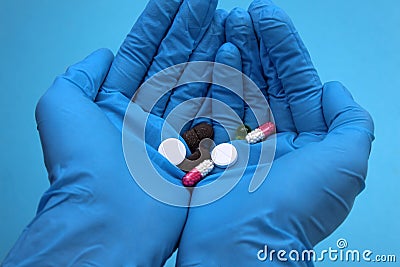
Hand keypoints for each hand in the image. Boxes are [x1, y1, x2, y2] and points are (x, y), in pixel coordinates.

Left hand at [2, 0, 223, 264]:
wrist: (109, 217)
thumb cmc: (82, 165)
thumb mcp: (61, 106)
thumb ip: (80, 76)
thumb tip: (101, 55)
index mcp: (115, 103)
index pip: (142, 51)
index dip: (160, 22)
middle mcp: (145, 114)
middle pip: (173, 60)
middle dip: (190, 28)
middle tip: (206, 1)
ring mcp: (173, 131)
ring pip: (196, 79)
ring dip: (210, 48)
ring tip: (225, 19)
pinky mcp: (195, 147)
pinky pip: (213, 108)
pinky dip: (224, 82)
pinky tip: (233, 56)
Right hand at [177, 1, 373, 265]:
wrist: (244, 243)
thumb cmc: (297, 206)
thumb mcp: (346, 163)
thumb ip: (350, 123)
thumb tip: (335, 89)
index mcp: (307, 140)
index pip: (296, 82)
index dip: (284, 48)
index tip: (267, 17)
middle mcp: (275, 138)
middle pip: (265, 80)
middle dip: (256, 45)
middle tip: (244, 14)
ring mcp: (241, 141)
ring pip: (239, 88)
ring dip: (235, 55)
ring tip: (227, 23)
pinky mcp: (213, 146)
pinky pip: (214, 106)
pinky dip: (213, 80)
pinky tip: (214, 54)